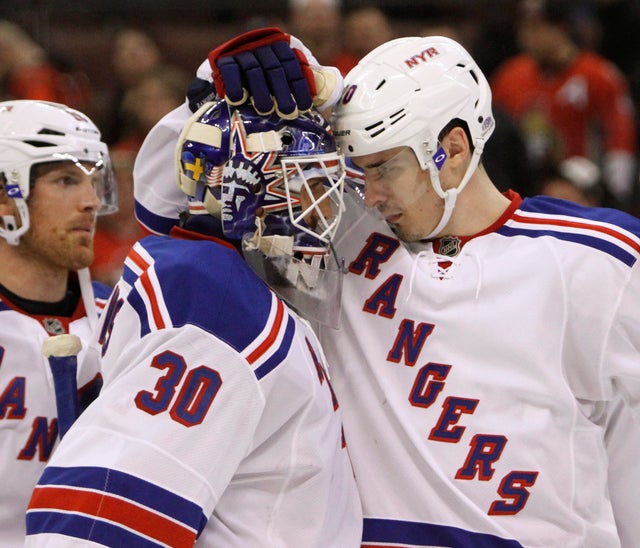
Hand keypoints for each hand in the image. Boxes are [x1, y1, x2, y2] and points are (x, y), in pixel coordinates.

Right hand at [208, 27, 341, 118]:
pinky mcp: (225, 60)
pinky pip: (231, 71)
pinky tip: (239, 100)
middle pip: (275, 69)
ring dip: (261, 92)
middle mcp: (262, 48)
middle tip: (287, 113)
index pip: (293, 65)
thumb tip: (331, 88)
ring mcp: (243, 53)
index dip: (300, 87)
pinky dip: (236, 86)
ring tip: (265, 110)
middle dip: (282, 93)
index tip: (304, 106)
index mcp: (280, 49)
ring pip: (254, 71)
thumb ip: (303, 82)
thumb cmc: (264, 82)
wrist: (230, 72)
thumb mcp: (284, 78)